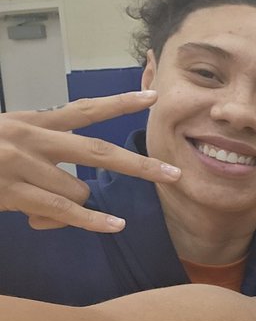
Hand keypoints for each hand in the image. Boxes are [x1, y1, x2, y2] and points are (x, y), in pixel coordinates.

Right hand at [0, 91, 180, 231]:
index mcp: (31, 121)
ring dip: (74, 205)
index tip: (152, 96)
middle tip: (174, 173)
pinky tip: (116, 225)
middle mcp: (31, 138)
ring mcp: (22, 166)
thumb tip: (72, 181)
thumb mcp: (7, 136)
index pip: (84, 109)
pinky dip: (92, 220)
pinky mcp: (13, 193)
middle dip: (140, 165)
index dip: (119, 103)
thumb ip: (40, 150)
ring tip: (40, 204)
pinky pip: (64, 211)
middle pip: (99, 151)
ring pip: (77, 190)